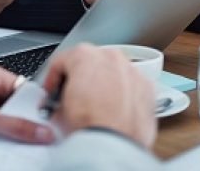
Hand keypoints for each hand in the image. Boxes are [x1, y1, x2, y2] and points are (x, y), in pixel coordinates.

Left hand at [0, 66, 53, 143]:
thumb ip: (16, 127)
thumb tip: (41, 131)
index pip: (28, 91)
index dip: (38, 109)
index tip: (48, 124)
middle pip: (18, 106)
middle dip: (23, 121)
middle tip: (32, 135)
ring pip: (7, 116)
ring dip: (9, 128)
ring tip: (10, 138)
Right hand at [41, 44, 155, 148]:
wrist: (113, 145)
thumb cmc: (89, 125)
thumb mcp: (59, 109)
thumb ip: (59, 97)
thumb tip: (61, 105)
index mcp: (84, 54)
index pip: (61, 61)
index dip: (52, 80)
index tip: (52, 92)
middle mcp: (110, 57)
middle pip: (89, 62)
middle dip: (81, 79)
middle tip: (73, 98)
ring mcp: (131, 70)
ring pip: (112, 72)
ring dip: (104, 84)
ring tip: (96, 106)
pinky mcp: (147, 87)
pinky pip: (130, 85)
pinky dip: (123, 94)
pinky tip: (115, 111)